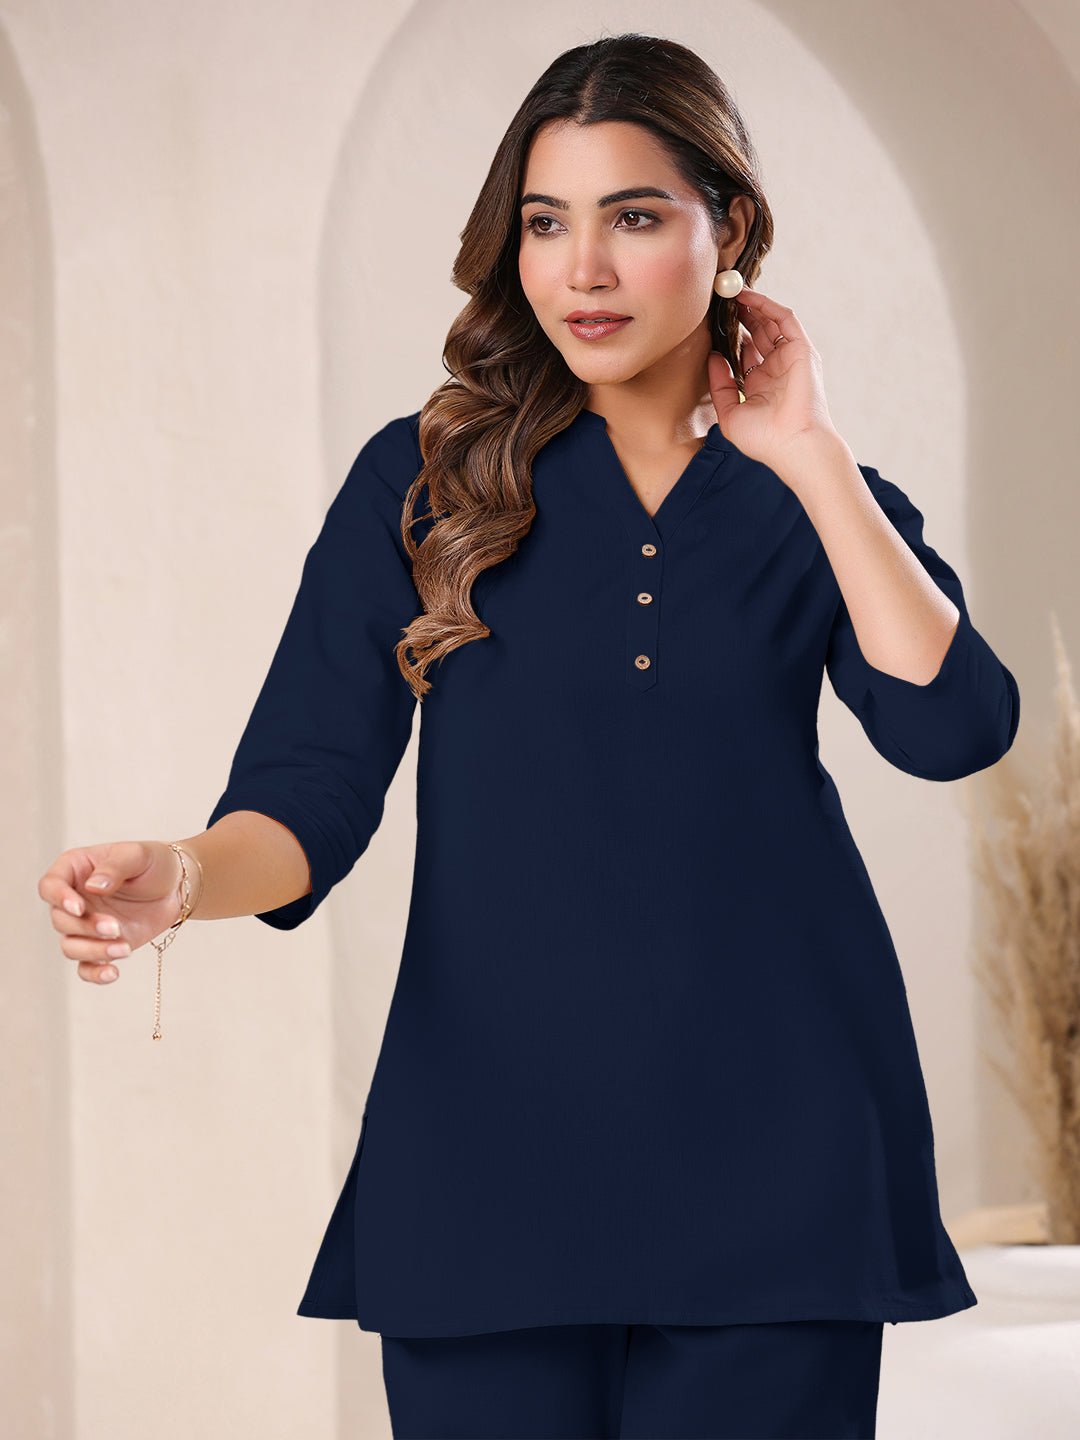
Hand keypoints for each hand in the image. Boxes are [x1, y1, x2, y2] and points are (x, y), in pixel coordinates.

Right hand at [38, 840, 190, 985]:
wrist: (178, 888)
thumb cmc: (154, 863)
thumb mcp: (138, 855)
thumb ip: (114, 867)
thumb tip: (93, 886)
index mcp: (75, 870)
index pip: (50, 886)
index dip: (59, 898)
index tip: (79, 908)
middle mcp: (75, 899)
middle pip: (60, 920)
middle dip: (86, 927)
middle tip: (115, 928)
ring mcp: (86, 925)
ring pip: (70, 947)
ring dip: (93, 951)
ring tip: (124, 948)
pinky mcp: (101, 945)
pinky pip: (86, 967)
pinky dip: (95, 974)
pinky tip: (113, 973)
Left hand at [707, 286, 840, 475]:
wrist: (794, 445)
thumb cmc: (765, 440)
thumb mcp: (729, 414)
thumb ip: (720, 385)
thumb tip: (712, 357)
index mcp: (760, 385)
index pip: (744, 354)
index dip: (729, 338)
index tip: (712, 324)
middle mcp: (776, 369)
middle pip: (758, 334)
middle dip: (740, 317)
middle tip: (720, 301)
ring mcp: (789, 358)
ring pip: (770, 323)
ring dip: (752, 306)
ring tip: (730, 291)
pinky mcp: (801, 349)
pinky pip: (784, 319)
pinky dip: (767, 306)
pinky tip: (748, 296)